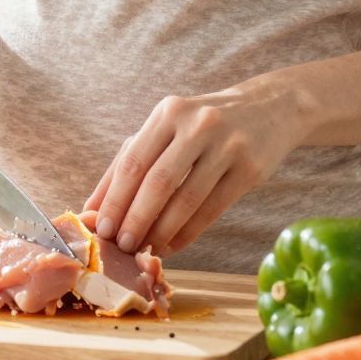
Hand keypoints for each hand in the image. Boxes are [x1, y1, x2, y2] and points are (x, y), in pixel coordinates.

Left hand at [84, 79, 312, 257]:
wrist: (268, 109)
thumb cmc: (203, 126)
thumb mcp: (166, 129)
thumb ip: (129, 163)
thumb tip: (91, 208)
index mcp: (168, 112)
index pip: (133, 161)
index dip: (115, 199)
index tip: (103, 230)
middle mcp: (197, 125)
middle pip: (158, 182)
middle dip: (136, 220)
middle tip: (123, 246)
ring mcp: (227, 145)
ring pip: (186, 200)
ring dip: (162, 232)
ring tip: (147, 251)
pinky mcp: (250, 168)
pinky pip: (213, 209)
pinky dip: (189, 233)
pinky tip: (174, 245)